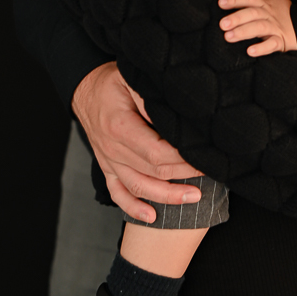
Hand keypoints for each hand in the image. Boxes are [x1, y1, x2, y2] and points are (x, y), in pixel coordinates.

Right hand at [71, 62, 203, 221]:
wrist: (85, 90)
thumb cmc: (111, 82)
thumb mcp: (130, 78)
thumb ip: (149, 97)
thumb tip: (173, 115)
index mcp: (119, 127)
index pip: (156, 152)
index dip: (182, 158)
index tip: (204, 156)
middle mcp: (112, 149)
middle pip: (152, 171)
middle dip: (183, 176)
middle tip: (211, 174)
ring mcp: (109, 161)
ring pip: (138, 187)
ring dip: (166, 197)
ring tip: (192, 198)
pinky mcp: (107, 167)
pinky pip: (118, 193)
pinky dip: (133, 208)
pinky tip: (152, 217)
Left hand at [218, 0, 296, 55]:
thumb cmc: (286, 12)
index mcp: (266, 4)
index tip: (221, 3)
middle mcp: (269, 15)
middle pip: (252, 13)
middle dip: (237, 18)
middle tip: (222, 24)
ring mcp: (276, 28)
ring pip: (259, 28)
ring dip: (244, 32)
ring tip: (229, 37)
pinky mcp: (282, 41)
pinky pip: (272, 44)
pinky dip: (262, 48)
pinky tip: (250, 51)